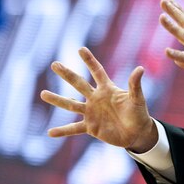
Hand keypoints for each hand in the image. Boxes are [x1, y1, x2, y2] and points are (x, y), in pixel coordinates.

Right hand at [39, 47, 157, 152]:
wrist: (137, 133)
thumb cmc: (139, 114)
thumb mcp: (137, 99)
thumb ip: (135, 85)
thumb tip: (140, 69)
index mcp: (107, 89)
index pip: (97, 71)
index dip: (89, 61)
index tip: (80, 49)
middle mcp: (96, 98)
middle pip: (78, 84)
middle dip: (67, 74)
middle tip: (54, 64)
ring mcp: (91, 113)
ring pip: (71, 105)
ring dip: (57, 100)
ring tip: (43, 94)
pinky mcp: (90, 127)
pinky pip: (74, 129)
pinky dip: (62, 131)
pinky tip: (50, 132)